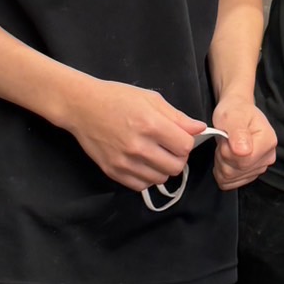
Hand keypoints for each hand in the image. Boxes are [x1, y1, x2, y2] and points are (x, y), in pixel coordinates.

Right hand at [58, 80, 204, 191]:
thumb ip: (177, 117)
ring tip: (155, 154)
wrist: (83, 107)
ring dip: (163, 168)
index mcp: (150, 124)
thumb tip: (200, 129)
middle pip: (176, 166)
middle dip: (178, 157)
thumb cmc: (118, 98)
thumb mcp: (151, 99)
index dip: (187, 141)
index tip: (179, 136)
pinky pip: (141, 185)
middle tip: (169, 147)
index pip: (185, 146)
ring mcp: (125, 162)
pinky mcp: (113, 172)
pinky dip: (147, 177)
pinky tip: (143, 163)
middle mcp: (138, 147)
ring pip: (160, 178)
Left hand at [211, 96, 277, 190]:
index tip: (226, 138)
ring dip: (221, 164)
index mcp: (268, 141)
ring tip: (225, 147)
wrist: (237, 112)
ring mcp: (260, 167)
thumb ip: (238, 132)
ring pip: (231, 179)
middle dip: (223, 157)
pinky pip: (229, 183)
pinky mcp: (250, 175)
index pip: (243, 161)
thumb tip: (244, 152)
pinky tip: (225, 158)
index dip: (227, 151)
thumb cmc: (235, 112)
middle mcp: (268, 157)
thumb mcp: (233, 116)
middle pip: (236, 171)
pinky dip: (221, 172)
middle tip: (224, 141)